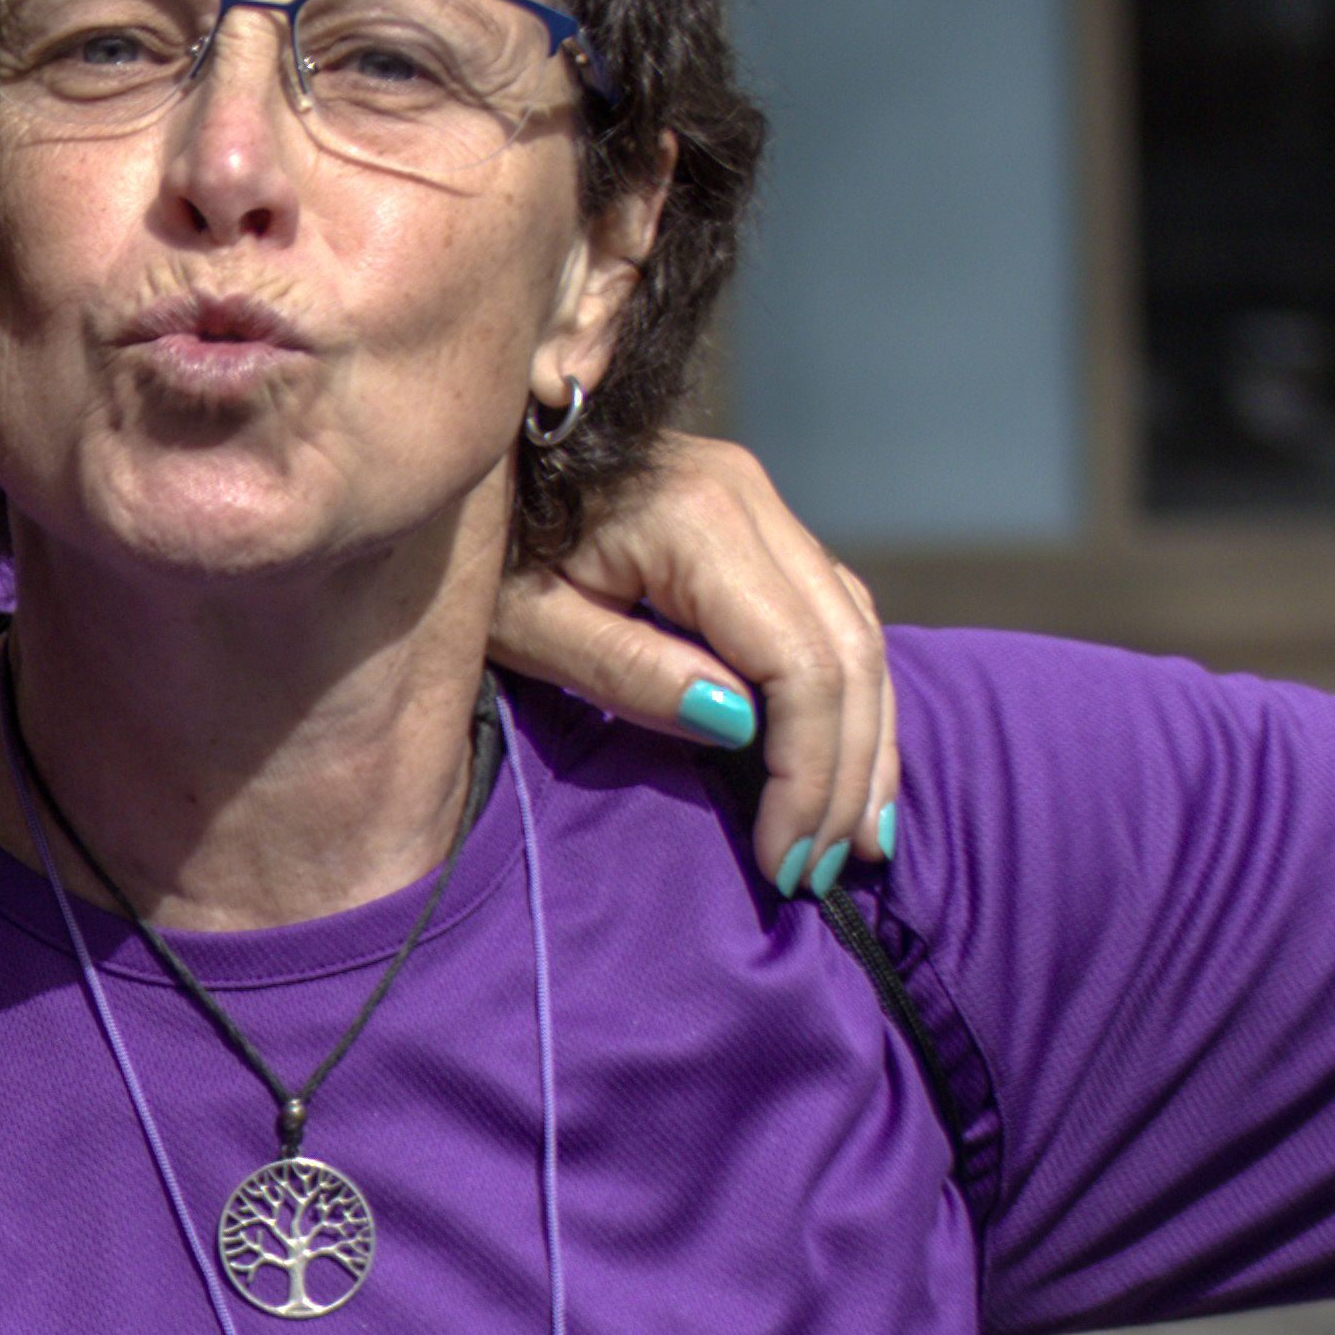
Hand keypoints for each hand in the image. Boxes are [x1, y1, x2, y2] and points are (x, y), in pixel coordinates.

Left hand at [486, 433, 897, 897]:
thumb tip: (739, 726)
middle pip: (846, 652)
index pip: (798, 663)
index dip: (806, 772)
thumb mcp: (525, 621)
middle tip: (821, 871)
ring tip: (855, 843)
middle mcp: (750, 498)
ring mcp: (761, 503)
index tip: (783, 859)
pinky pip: (835, 615)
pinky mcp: (758, 522)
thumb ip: (626, 671)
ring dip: (863, 743)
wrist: (471, 462)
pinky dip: (847, 698)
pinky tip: (846, 768)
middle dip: (844, 773)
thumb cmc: (479, 548)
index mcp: (696, 517)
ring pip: (858, 633)